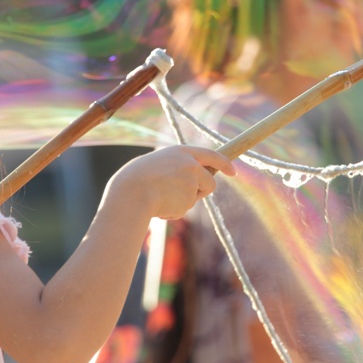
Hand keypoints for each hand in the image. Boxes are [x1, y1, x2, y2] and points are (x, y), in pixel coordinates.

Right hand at [108, 145, 235, 219]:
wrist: (130, 194)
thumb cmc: (133, 180)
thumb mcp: (153, 164)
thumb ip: (171, 167)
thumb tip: (181, 180)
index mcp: (180, 151)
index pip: (210, 154)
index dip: (223, 163)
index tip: (232, 171)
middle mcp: (191, 164)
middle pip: (210, 181)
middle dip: (202, 191)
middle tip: (189, 197)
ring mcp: (191, 182)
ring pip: (194, 198)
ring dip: (183, 202)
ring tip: (160, 199)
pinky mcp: (189, 199)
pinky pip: (183, 209)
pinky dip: (173, 211)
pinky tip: (159, 206)